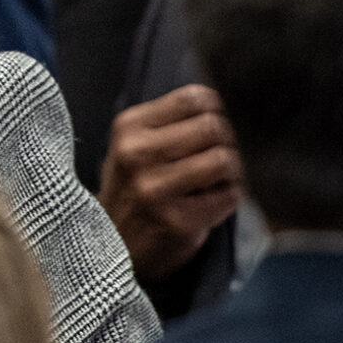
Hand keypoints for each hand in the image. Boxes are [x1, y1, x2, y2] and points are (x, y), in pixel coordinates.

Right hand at [100, 84, 241, 281]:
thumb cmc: (132, 187)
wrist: (111, 243)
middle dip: (227, 142)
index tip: (213, 125)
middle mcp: (138, 154)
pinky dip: (229, 198)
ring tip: (217, 180)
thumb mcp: (134, 144)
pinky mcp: (178, 221)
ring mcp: (156, 189)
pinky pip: (229, 196)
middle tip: (220, 156)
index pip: (195, 98)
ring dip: (231, 171)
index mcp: (130, 127)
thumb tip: (226, 104)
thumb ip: (171, 122)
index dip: (216, 110)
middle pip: (214, 127)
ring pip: (225, 160)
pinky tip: (211, 202)